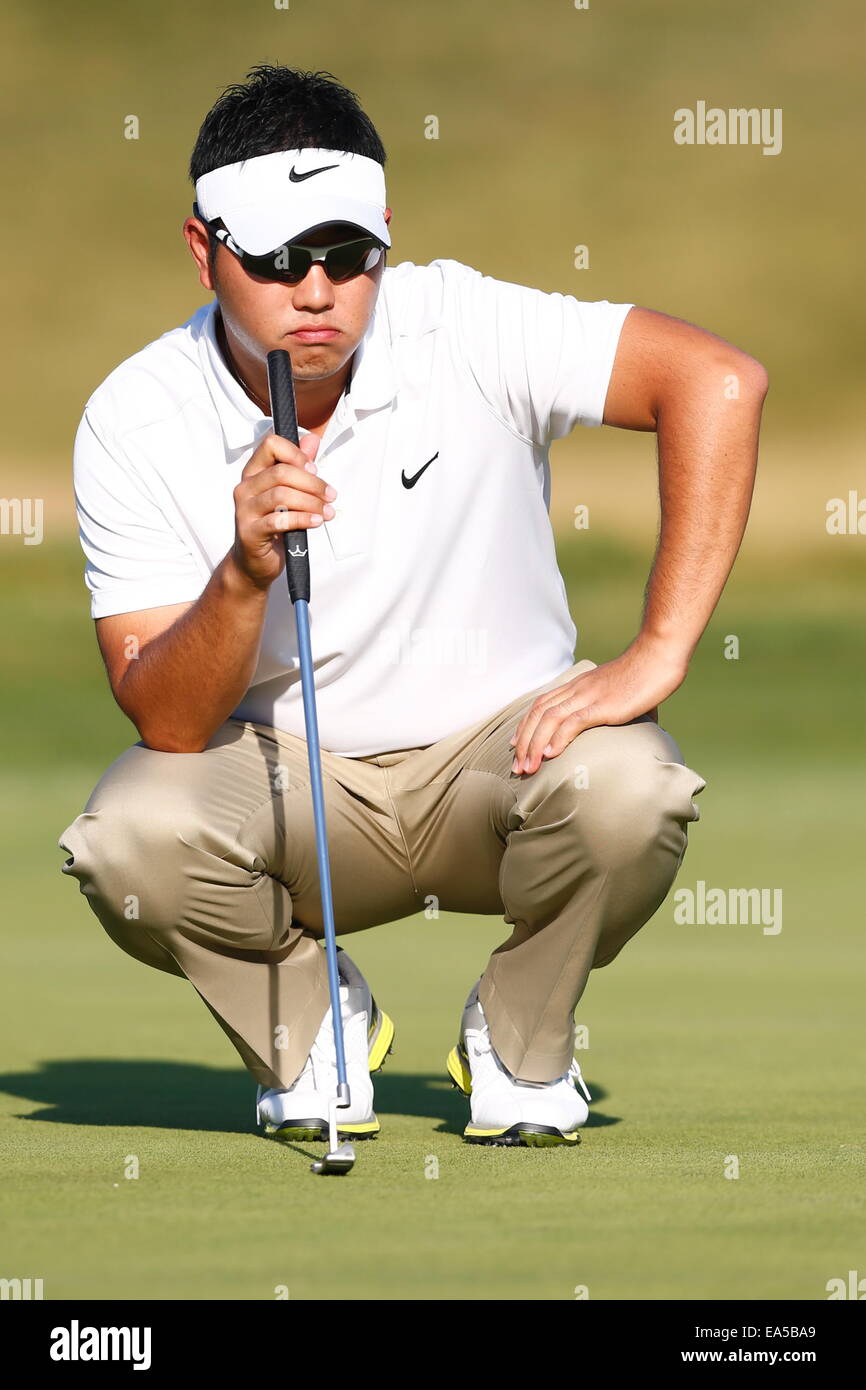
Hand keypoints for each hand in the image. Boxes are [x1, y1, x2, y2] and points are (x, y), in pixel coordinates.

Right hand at [231, 430, 336, 589]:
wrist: (254, 562)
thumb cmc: (272, 525)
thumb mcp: (287, 492)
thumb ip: (298, 465)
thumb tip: (312, 439)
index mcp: (253, 473)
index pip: (270, 445)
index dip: (296, 453)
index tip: (314, 469)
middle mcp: (245, 488)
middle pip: (281, 472)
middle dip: (312, 483)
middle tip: (330, 495)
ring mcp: (245, 510)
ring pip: (281, 495)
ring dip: (311, 502)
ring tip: (326, 512)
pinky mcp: (249, 532)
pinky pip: (279, 521)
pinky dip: (302, 519)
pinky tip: (316, 522)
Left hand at [509, 640, 687, 774]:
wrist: (659, 654)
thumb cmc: (648, 674)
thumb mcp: (622, 692)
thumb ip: (621, 709)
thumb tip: (641, 727)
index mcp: (578, 685)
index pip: (541, 704)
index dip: (525, 725)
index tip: (516, 745)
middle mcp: (577, 689)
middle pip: (538, 714)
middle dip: (523, 742)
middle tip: (517, 767)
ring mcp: (588, 696)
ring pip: (550, 720)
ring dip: (535, 745)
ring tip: (528, 768)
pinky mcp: (603, 705)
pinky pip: (574, 722)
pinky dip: (559, 738)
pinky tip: (551, 754)